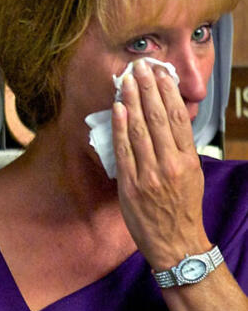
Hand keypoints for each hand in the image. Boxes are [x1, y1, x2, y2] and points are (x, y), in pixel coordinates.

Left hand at [112, 60, 207, 267]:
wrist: (176, 244)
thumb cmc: (182, 209)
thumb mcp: (192, 176)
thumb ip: (180, 150)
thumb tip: (169, 123)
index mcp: (188, 160)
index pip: (179, 119)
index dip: (169, 93)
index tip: (162, 73)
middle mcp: (171, 164)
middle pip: (160, 118)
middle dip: (149, 88)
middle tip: (141, 66)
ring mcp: (150, 174)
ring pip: (141, 129)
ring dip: (133, 100)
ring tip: (127, 79)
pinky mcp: (131, 184)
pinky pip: (124, 150)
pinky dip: (121, 127)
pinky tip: (118, 108)